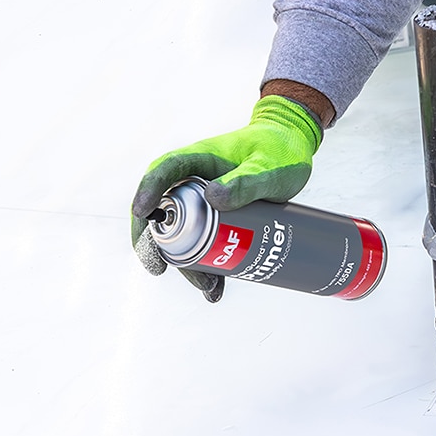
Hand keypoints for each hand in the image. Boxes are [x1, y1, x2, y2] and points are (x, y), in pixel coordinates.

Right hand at [130, 95, 322, 301]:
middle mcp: (194, 181)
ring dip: (187, 263)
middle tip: (159, 268)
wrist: (293, 148)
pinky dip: (207, 264)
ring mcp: (204, 201)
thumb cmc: (280, 150)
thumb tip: (212, 198)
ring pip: (183, 234)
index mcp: (198, 159)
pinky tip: (217, 286)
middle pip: (164, 212)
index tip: (141, 214)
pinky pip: (204, 242)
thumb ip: (246, 181)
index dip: (147, 191)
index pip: (163, 172)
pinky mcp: (217, 218)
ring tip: (208, 288)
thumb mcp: (268, 168)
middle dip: (158, 243)